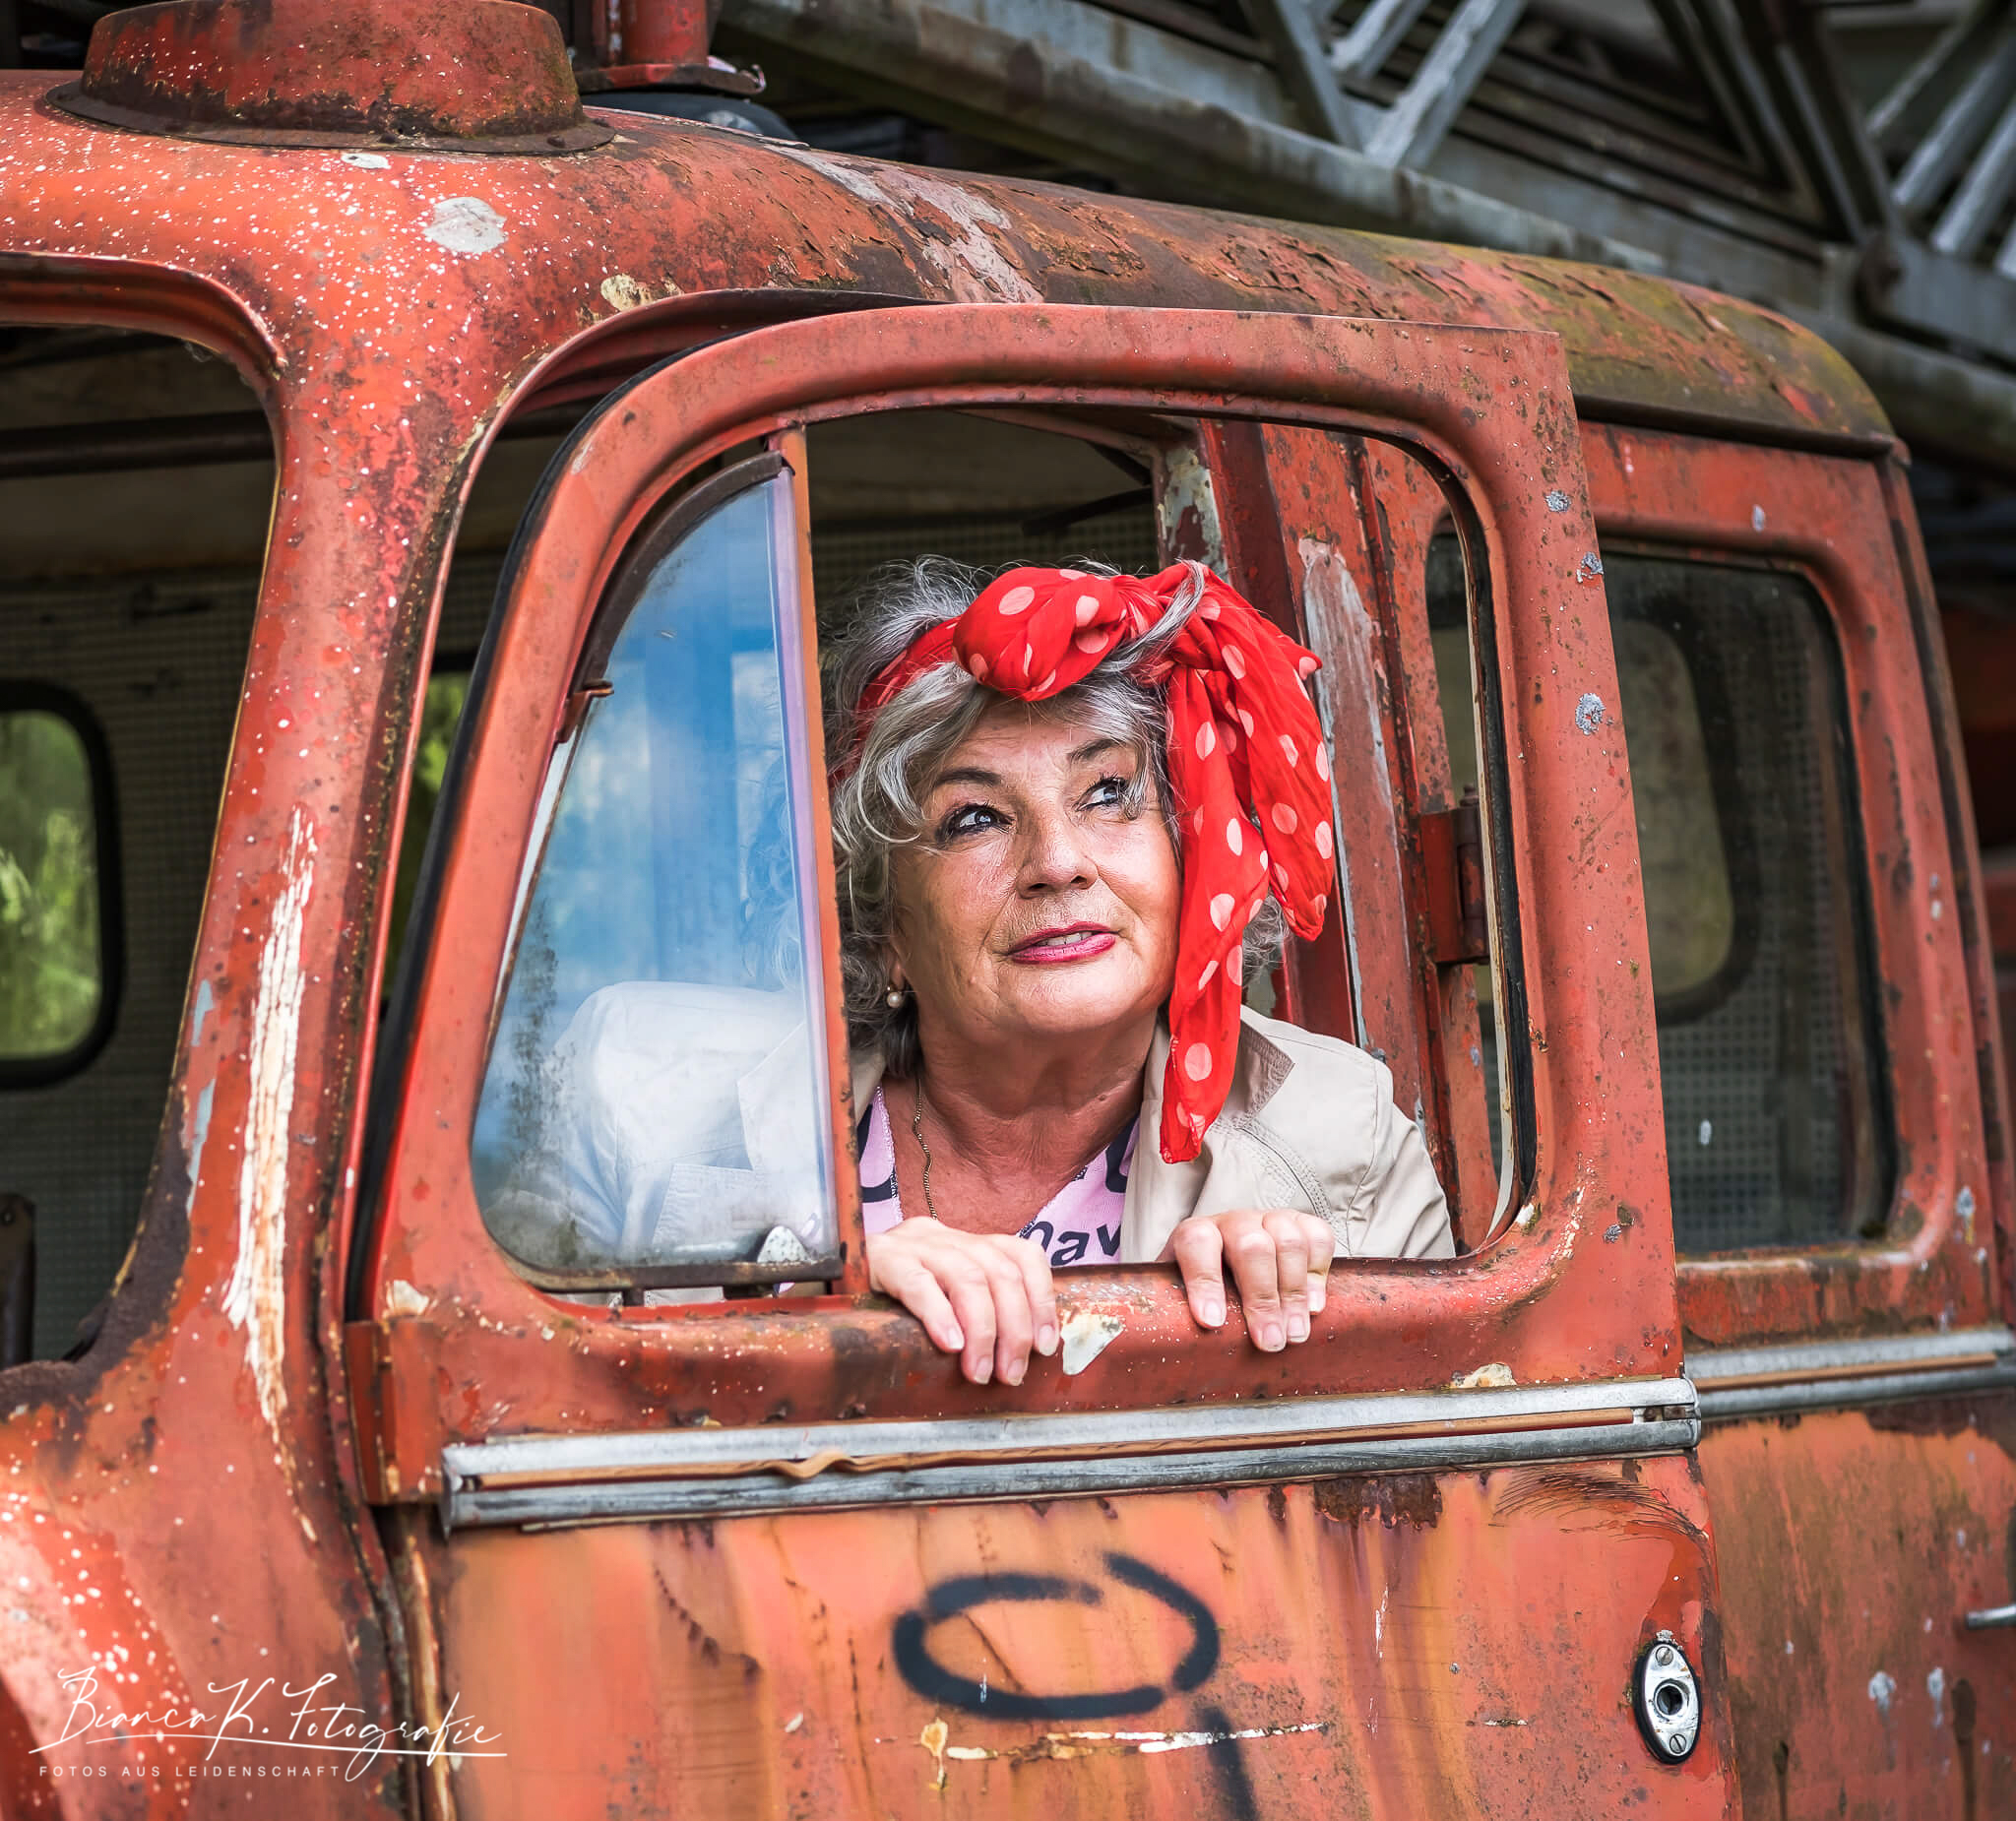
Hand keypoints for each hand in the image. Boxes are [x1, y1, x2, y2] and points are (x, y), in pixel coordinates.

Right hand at [867, 1217, 1058, 1385]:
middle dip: (1015, 1328)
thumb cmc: (890, 1302)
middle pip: (999, 1271)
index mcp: (965, 1242)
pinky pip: (918, 1283)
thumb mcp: (941, 1298)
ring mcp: (912, 1244)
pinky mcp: (881, 1260)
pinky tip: (949, 1345)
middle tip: (1010, 1373)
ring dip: (983, 1331)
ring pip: (967, 1277)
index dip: (1042, 1299)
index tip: (1047, 1346)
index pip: (1022, 1254)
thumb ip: (977, 1310)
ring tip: (980, 1371)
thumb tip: (1023, 1357)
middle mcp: (943, 1235)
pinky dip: (940, 1315)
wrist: (825, 1275)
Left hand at [1166, 1208, 1335, 1351]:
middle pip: (1251, 1247)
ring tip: (1294, 1334)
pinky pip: (1319, 1235)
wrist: (1231, 1268)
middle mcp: (1233, 1223)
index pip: (1197, 1244)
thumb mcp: (1182, 1302)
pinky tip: (1313, 1306)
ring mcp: (1269, 1220)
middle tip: (1269, 1342)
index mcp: (1196, 1235)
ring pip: (1288, 1241)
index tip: (1212, 1323)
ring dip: (1294, 1293)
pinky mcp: (1301, 1225)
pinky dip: (1318, 1272)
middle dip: (1262, 1299)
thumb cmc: (1207, 1295)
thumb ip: (1178, 1319)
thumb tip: (1167, 1357)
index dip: (1204, 1282)